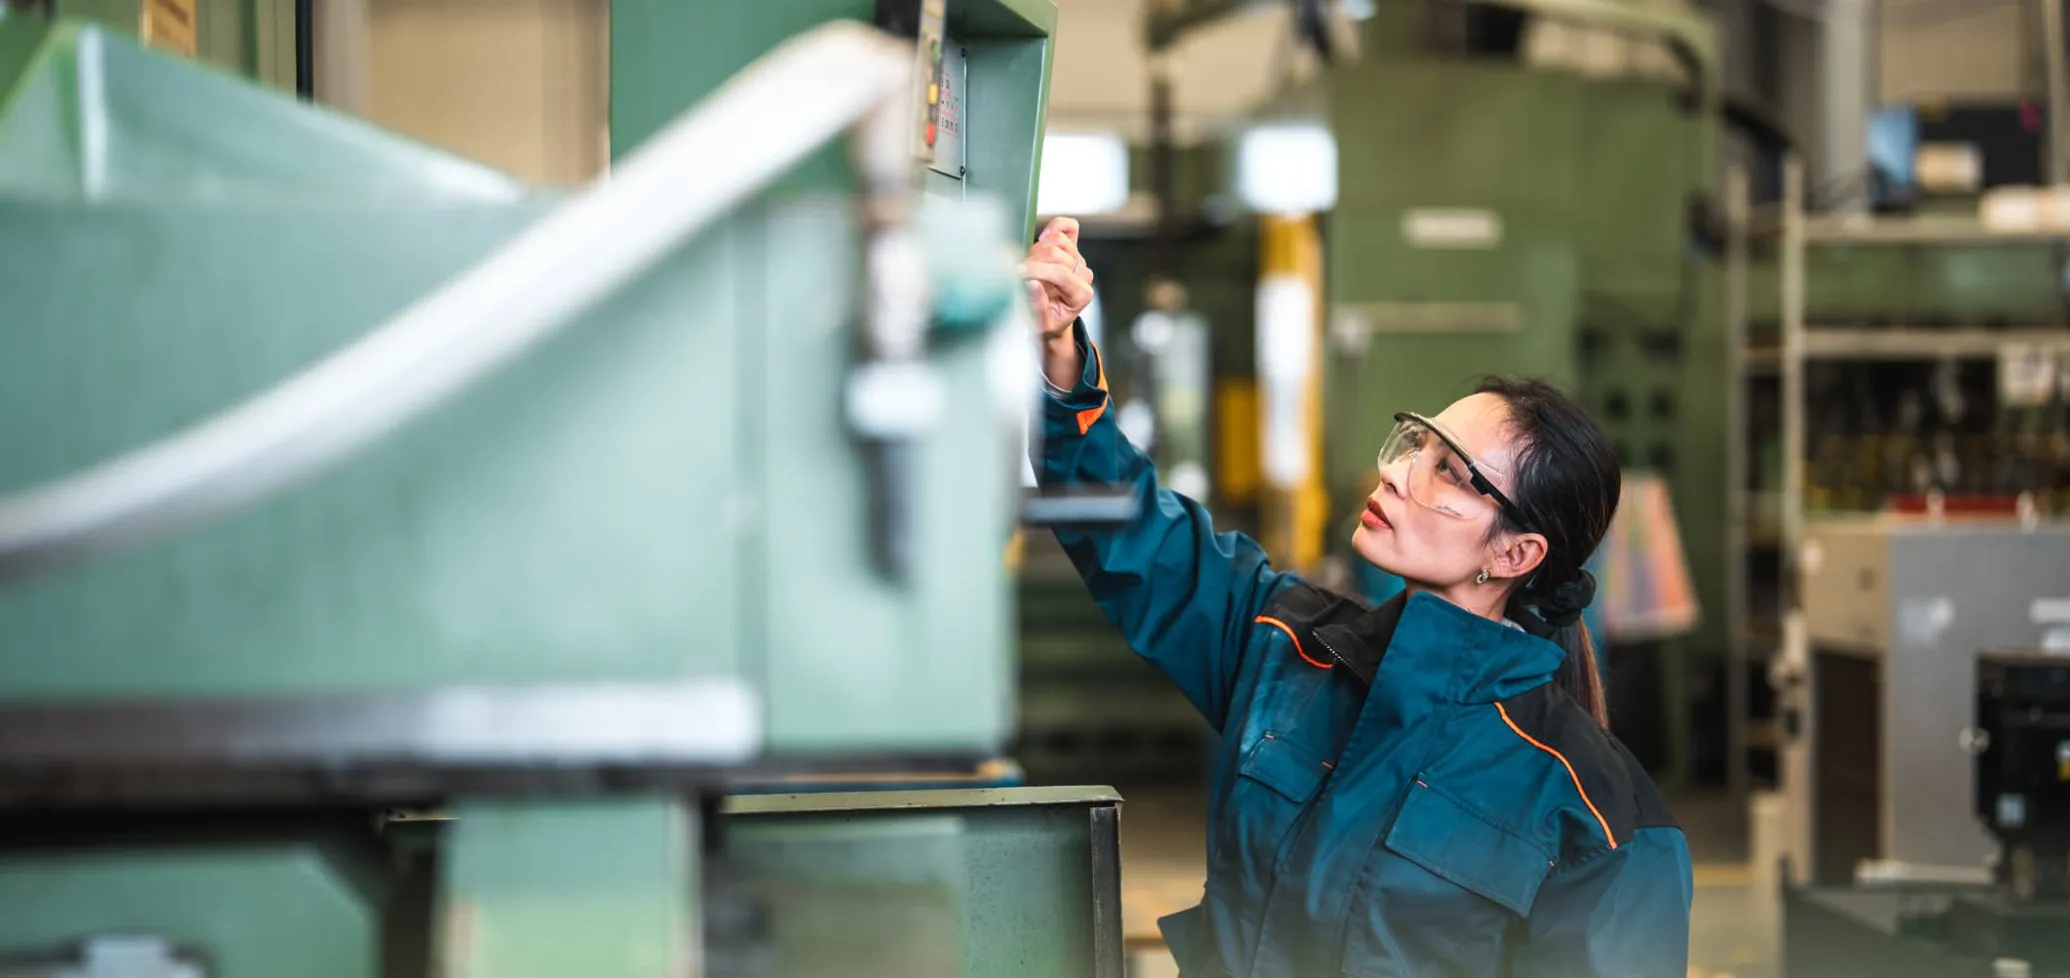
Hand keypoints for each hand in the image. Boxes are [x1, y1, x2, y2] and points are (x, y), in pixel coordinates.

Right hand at [1022, 217, 1093, 339]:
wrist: (1050, 320)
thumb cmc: (1046, 322)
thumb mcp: (1040, 324)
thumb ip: (1036, 307)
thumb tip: (1031, 284)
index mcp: (1081, 295)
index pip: (1061, 274)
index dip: (1036, 271)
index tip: (1017, 274)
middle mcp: (1083, 274)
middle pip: (1057, 254)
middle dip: (1033, 262)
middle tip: (1017, 273)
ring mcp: (1078, 259)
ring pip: (1059, 240)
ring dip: (1038, 249)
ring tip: (1028, 265)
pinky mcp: (1072, 248)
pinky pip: (1069, 227)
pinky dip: (1055, 227)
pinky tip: (1042, 237)